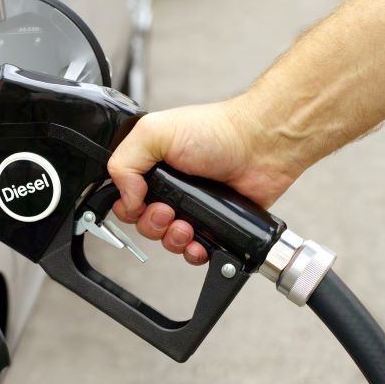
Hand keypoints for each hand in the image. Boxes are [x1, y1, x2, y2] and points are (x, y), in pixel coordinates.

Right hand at [107, 97, 300, 263]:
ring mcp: (191, 207)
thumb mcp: (154, 132)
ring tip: (186, 226)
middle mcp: (169, 187)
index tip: (141, 203)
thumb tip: (123, 197)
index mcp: (151, 166)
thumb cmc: (216, 131)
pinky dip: (192, 252)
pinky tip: (198, 242)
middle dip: (151, 224)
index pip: (124, 197)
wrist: (260, 145)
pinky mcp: (213, 224)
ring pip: (166, 240)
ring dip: (171, 239)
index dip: (128, 206)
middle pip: (143, 223)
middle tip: (167, 212)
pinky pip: (193, 250)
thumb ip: (125, 162)